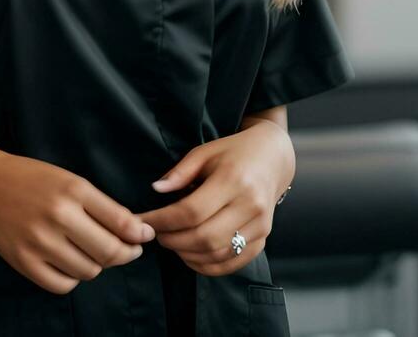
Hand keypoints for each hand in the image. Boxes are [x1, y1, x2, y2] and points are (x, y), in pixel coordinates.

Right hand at [0, 151, 156, 294]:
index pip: (121, 223)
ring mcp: (38, 241)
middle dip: (125, 254)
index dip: (139, 235)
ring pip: (88, 271)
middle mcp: (57, 216)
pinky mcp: (23, 262)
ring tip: (89, 251)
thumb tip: (138, 233)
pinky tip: (69, 262)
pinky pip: (62, 284)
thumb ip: (104, 207)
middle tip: (127, 250)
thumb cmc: (35, 181)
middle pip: (109, 252)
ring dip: (96, 265)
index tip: (144, 237)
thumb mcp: (71, 182)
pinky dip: (72, 278)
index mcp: (73, 190)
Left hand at [134, 121, 294, 275]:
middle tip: (156, 234)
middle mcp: (251, 205)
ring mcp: (260, 226)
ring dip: (187, 255)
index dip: (163, 220)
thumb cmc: (234, 153)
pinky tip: (190, 255)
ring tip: (172, 242)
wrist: (273, 159)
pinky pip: (232, 263)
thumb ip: (180, 172)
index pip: (192, 211)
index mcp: (234, 179)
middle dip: (173, 240)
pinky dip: (207, 265)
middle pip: (204, 237)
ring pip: (217, 254)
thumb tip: (156, 189)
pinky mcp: (263, 239)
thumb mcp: (205, 152)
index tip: (144, 221)